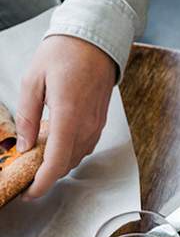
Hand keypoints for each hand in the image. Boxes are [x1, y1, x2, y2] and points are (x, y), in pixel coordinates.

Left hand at [17, 35, 116, 198]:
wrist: (94, 43)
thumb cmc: (63, 55)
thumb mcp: (32, 81)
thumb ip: (27, 117)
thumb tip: (23, 145)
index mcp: (68, 116)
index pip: (56, 161)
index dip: (42, 183)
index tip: (30, 193)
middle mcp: (86, 125)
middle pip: (67, 164)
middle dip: (47, 176)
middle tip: (27, 176)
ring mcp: (96, 126)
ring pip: (77, 157)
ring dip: (58, 164)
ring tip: (38, 160)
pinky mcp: (100, 123)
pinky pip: (84, 147)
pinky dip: (69, 153)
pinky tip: (56, 144)